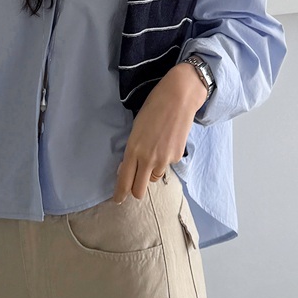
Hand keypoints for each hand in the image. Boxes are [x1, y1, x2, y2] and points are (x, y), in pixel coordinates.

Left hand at [113, 63, 207, 202]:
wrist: (179, 97)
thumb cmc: (154, 107)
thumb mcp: (137, 128)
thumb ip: (133, 149)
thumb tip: (129, 166)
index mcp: (133, 149)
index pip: (124, 180)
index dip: (120, 193)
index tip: (118, 199)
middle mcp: (148, 159)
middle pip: (139, 190)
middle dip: (135, 191)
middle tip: (134, 185)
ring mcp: (164, 159)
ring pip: (154, 177)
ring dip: (151, 172)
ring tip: (154, 151)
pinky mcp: (177, 157)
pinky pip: (167, 165)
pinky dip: (165, 159)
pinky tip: (166, 142)